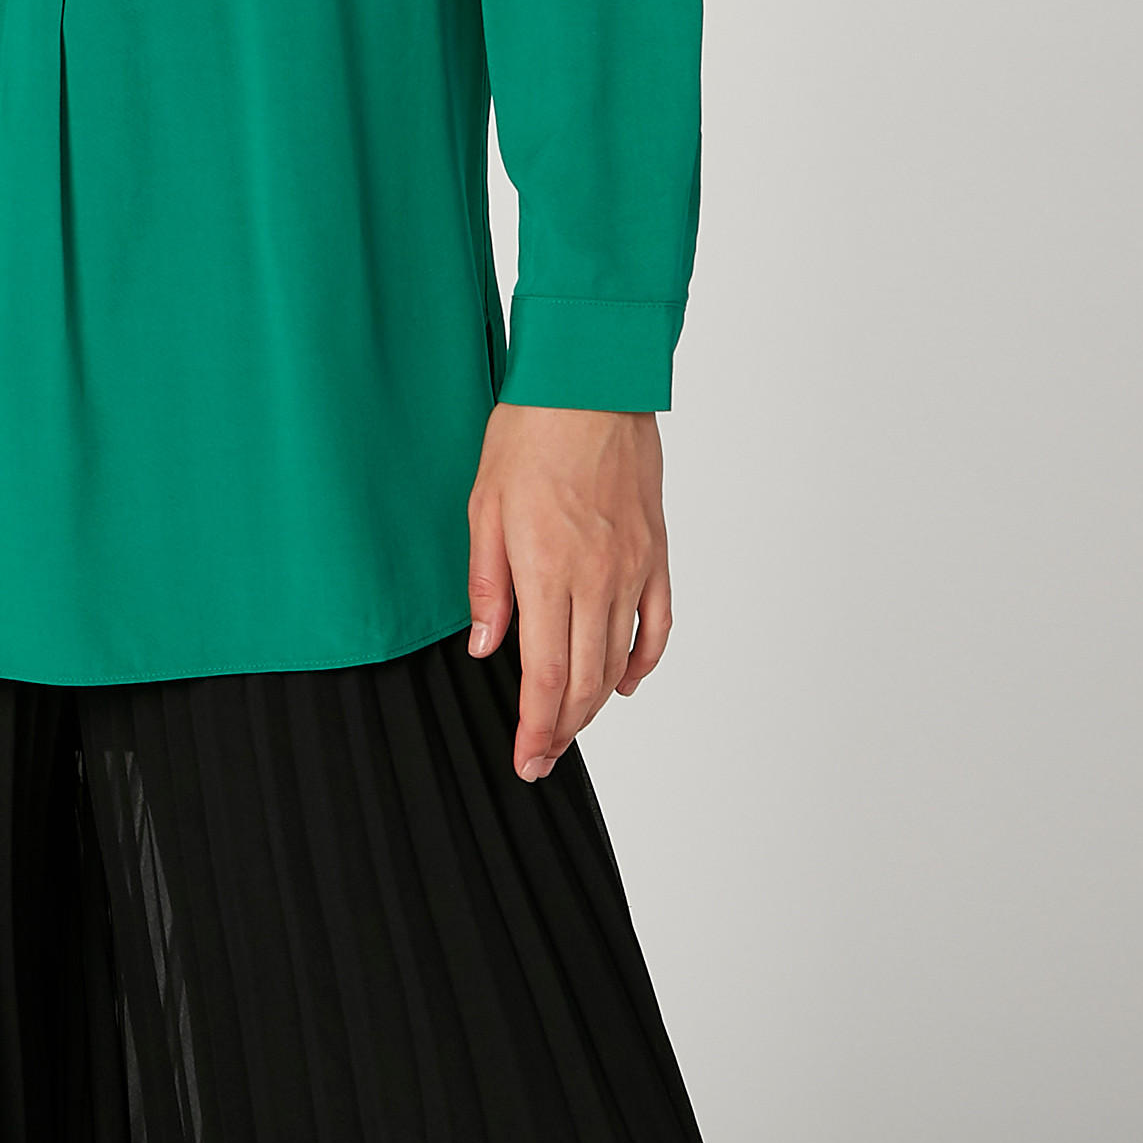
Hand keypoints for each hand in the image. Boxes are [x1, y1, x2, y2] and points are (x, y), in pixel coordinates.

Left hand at [463, 402, 669, 783]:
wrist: (590, 382)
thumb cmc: (529, 433)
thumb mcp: (484, 506)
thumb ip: (487, 584)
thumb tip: (487, 647)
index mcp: (548, 570)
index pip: (547, 675)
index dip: (537, 727)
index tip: (527, 760)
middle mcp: (597, 578)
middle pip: (586, 679)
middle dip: (563, 727)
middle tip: (542, 755)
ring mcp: (632, 567)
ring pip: (619, 658)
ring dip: (596, 700)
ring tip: (571, 723)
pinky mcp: (655, 551)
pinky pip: (657, 624)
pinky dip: (642, 661)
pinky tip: (623, 679)